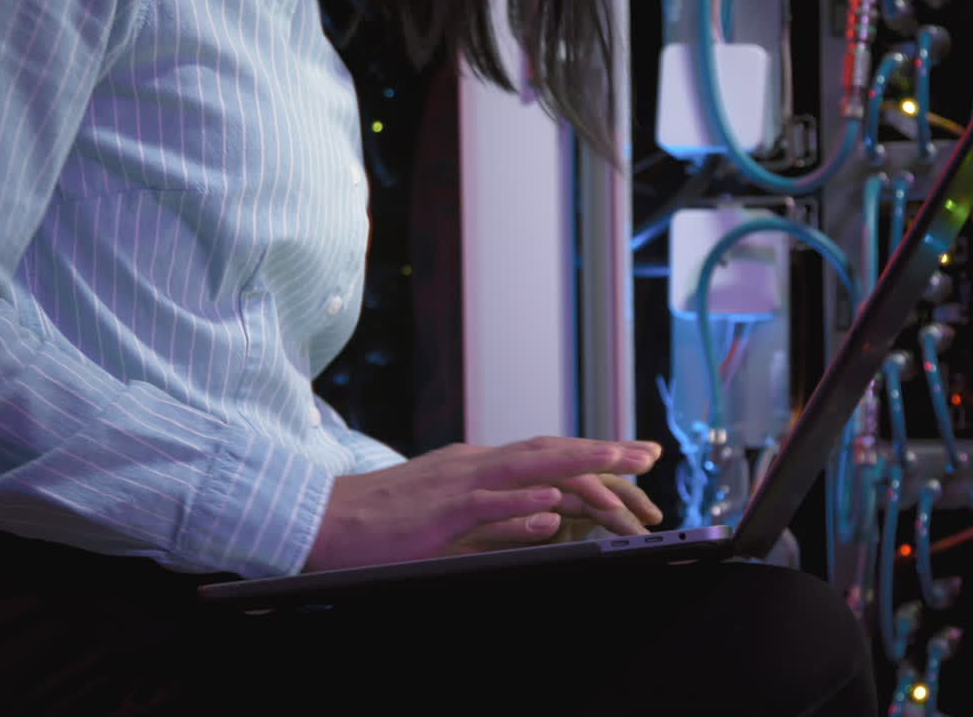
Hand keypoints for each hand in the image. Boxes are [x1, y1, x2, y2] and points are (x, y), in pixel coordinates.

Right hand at [304, 436, 663, 571]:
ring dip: (580, 464)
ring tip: (624, 464)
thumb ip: (499, 512)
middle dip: (604, 450)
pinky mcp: (438, 512)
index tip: (636, 456)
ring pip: (529, 467)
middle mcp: (475, 463)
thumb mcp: (452, 513)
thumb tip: (550, 517)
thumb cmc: (383, 522)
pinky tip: (553, 505)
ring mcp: (457, 483)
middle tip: (650, 454)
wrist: (322, 520)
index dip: (595, 453)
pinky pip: (486, 504)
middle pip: (551, 451)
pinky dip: (521, 503)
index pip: (548, 454)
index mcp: (478, 464)